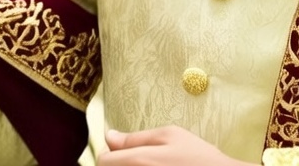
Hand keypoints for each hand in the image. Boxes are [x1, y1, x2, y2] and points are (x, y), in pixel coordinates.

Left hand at [99, 126, 254, 165]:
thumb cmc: (196, 156)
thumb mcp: (169, 135)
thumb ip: (136, 137)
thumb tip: (109, 137)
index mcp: (138, 161)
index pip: (103, 161)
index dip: (110, 153)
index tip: (122, 151)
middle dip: (120, 163)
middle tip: (141, 159)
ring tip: (152, 165)